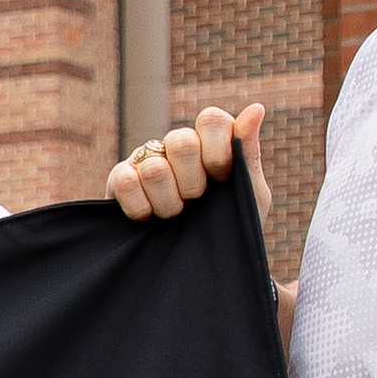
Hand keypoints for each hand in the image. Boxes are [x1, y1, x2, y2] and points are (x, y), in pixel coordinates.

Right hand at [107, 101, 265, 220]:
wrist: (201, 268)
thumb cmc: (229, 228)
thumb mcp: (249, 195)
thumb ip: (248, 152)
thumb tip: (256, 108)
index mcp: (209, 144)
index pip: (211, 119)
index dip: (217, 149)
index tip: (221, 178)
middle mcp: (176, 147)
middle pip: (181, 141)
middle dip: (193, 182)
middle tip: (196, 202)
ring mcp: (146, 160)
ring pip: (154, 168)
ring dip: (168, 203)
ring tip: (173, 216)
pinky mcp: (120, 179)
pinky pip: (126, 182)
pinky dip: (142, 207)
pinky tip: (149, 218)